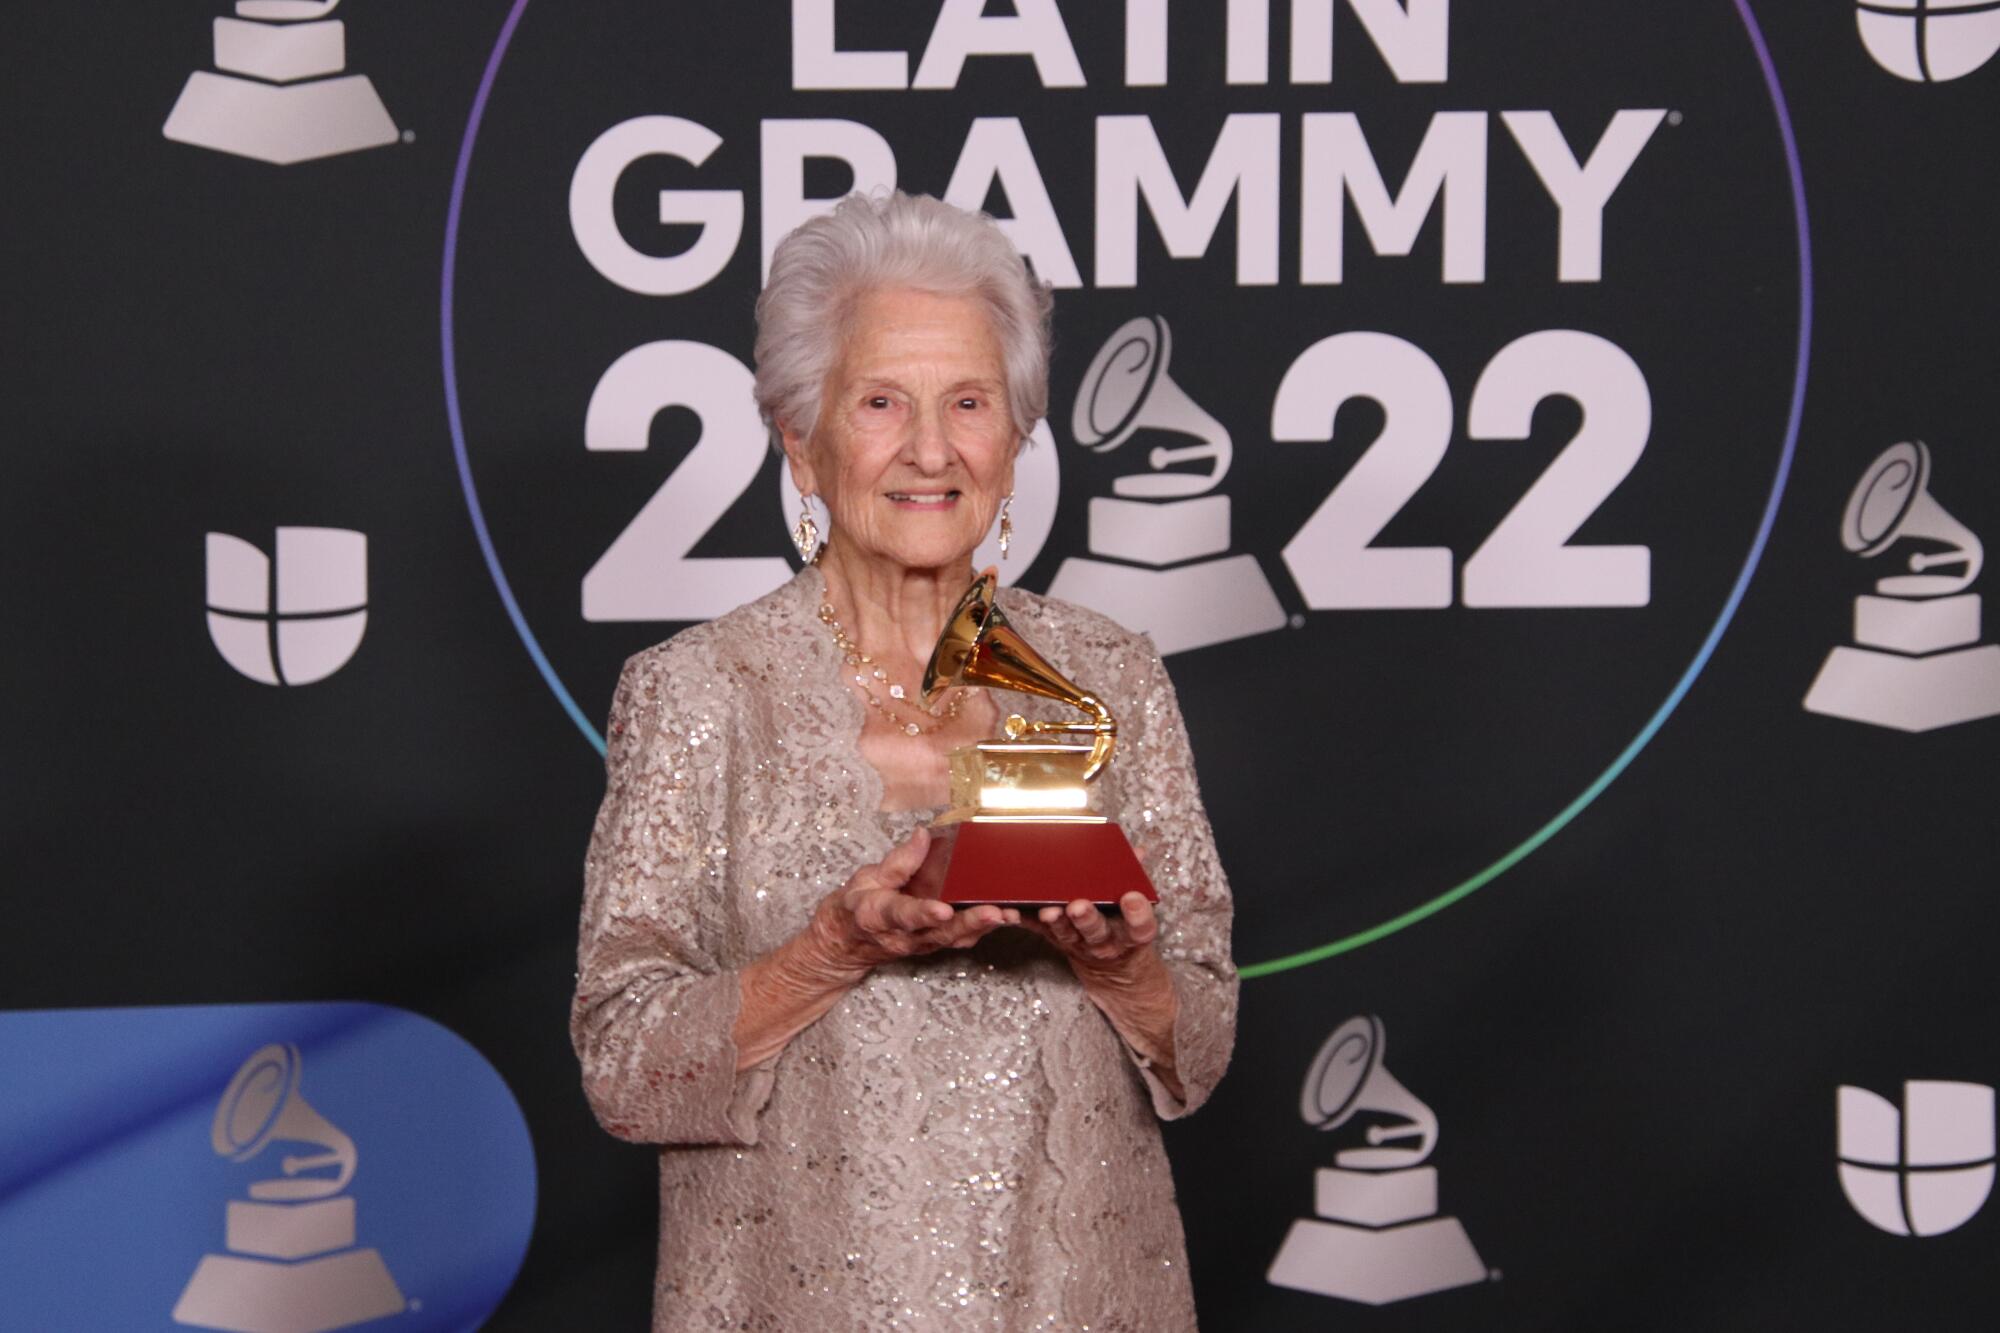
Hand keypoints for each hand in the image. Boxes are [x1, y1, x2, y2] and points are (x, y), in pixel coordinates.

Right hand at [806, 827, 1019, 977]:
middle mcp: (903, 936)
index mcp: (879, 915)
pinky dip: (982, 931)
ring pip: (954, 939)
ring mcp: (920, 944)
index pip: (903, 914)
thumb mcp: (866, 878)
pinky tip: (1006, 918)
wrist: (847, 943)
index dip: (924, 913)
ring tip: (1010, 915)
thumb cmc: (856, 906)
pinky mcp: (933, 945)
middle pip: (939, 933)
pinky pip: (959, 940)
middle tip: (996, 913)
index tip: (944, 909)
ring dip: (982, 928)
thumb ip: (897, 862)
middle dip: (969, 923)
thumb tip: (922, 835)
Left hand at [1022, 891, 1160, 978]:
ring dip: (1055, 921)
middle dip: (1086, 918)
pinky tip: (1012, 912)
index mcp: (1130, 932)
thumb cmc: (1120, 924)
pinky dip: (1023, 920)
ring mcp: (1077, 942)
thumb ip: (1135, 880)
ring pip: (1065, 933)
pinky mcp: (1052, 938)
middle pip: (1096, 931)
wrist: (1109, 963)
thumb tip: (1137, 852)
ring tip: (1048, 910)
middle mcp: (1103, 941)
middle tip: (1078, 906)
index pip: (1140, 926)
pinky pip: (1037, 930)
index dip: (1138, 914)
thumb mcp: (1137, 908)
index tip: (1132, 897)